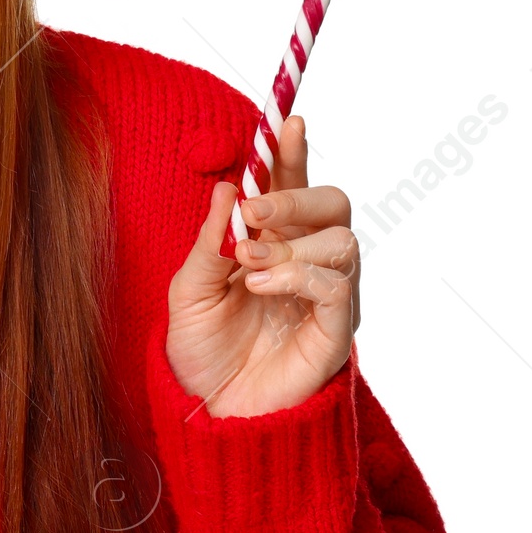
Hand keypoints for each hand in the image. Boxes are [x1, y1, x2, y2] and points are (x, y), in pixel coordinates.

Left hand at [165, 116, 358, 418]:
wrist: (208, 411)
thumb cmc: (202, 350)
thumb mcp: (189, 289)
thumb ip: (209, 241)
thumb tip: (228, 187)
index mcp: (272, 243)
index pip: (292, 185)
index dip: (292, 152)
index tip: (287, 121)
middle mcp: (307, 263)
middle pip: (333, 203)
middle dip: (293, 196)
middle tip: (252, 212)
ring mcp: (328, 296)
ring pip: (342, 240)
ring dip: (291, 242)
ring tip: (248, 265)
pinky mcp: (337, 331)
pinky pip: (338, 286)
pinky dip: (298, 275)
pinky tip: (262, 287)